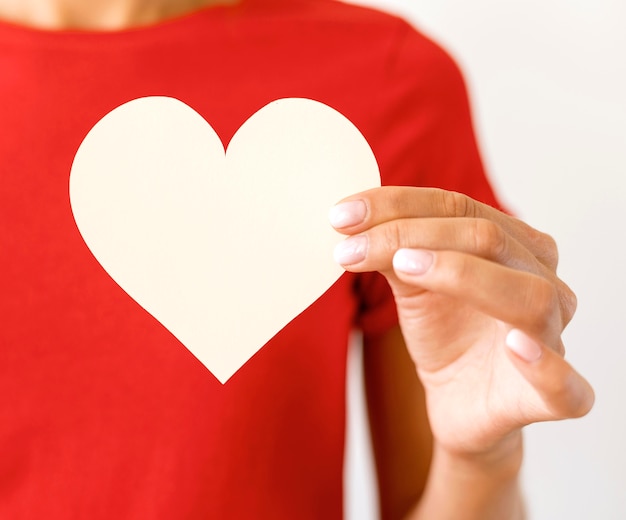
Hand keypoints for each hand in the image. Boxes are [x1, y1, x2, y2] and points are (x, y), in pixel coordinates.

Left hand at [330, 186, 593, 455]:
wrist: (457, 401)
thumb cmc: (445, 335)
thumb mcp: (412, 284)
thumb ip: (393, 251)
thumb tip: (351, 221)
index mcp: (513, 246)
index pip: (458, 208)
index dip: (398, 205)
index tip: (342, 216)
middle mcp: (540, 281)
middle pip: (488, 240)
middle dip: (412, 236)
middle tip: (351, 247)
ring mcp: (552, 338)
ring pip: (530, 295)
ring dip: (464, 275)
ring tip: (405, 266)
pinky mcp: (552, 397)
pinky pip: (567, 385)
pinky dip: (545, 364)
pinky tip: (515, 347)